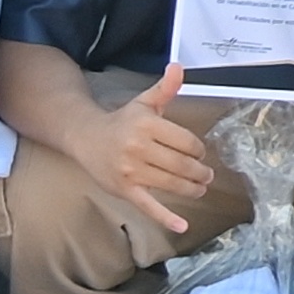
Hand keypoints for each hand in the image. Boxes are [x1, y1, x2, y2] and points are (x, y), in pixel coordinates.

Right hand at [101, 66, 214, 230]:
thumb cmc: (122, 120)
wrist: (86, 137)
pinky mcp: (125, 190)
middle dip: (200, 173)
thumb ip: (165, 88)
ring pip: (171, 184)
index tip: (200, 154)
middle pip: (182, 165)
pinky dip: (166, 218)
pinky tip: (182, 226)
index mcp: (147, 125)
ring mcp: (131, 171)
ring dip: (192, 189)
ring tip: (200, 188)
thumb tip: (179, 67)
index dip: (199, 150)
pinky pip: (149, 206)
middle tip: (208, 175)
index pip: (187, 142)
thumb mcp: (145, 102)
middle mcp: (139, 148)